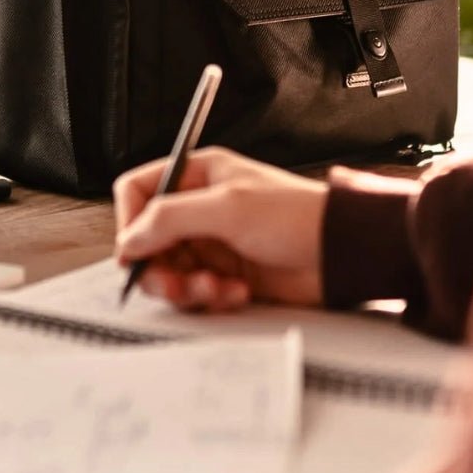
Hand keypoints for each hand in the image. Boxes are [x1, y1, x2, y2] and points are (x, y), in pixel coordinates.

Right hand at [113, 147, 326, 311]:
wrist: (342, 253)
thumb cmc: (297, 215)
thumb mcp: (228, 208)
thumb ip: (170, 219)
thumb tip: (130, 239)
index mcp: (197, 176)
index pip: (138, 191)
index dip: (130, 221)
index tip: (135, 251)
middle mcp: (199, 208)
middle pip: (148, 240)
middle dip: (159, 267)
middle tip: (175, 285)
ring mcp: (212, 242)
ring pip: (170, 271)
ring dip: (188, 287)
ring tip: (216, 288)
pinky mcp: (226, 273)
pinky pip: (197, 290)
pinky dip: (212, 296)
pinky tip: (238, 292)